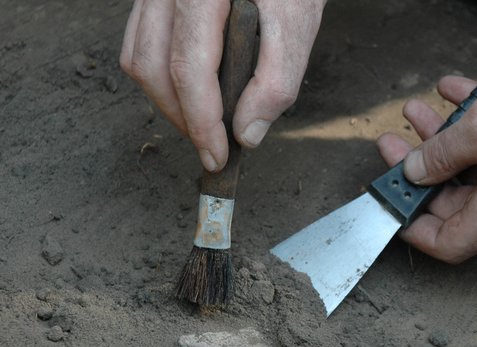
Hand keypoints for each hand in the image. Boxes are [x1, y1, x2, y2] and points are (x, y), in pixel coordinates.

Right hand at [120, 0, 324, 171]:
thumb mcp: (298, 22)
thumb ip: (277, 80)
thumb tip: (247, 134)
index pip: (188, 66)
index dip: (201, 121)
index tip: (217, 156)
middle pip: (152, 66)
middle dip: (181, 117)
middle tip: (212, 145)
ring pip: (139, 57)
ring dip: (168, 100)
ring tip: (205, 121)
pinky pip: (141, 41)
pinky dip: (162, 75)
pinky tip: (194, 91)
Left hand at [377, 60, 476, 262]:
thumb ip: (441, 153)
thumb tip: (414, 171)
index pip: (446, 243)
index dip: (412, 228)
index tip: (391, 202)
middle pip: (455, 199)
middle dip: (420, 168)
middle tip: (396, 140)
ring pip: (475, 169)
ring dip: (445, 141)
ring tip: (421, 110)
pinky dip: (476, 126)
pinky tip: (458, 92)